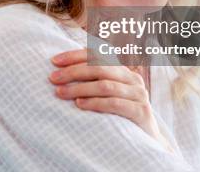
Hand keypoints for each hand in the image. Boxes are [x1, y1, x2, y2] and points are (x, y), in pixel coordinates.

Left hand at [49, 48, 173, 152]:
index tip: (54, 61)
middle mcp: (132, 79)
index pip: (98, 55)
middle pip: (99, 68)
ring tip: (60, 92)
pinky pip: (115, 103)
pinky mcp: (141, 111)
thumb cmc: (119, 117)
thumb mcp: (106, 95)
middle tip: (53, 78)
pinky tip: (79, 105)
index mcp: (123, 71)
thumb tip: (59, 71)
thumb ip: (92, 82)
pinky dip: (94, 103)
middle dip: (73, 71)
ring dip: (79, 88)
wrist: (146, 143)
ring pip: (105, 85)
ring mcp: (139, 94)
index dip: (75, 56)